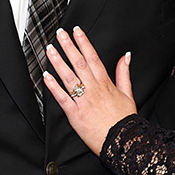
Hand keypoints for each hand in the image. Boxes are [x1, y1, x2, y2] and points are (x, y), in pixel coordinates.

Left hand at [43, 26, 137, 154]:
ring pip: (68, 77)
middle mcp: (93, 89)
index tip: (76, 31)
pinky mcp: (75, 114)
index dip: (84, 42)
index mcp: (105, 83)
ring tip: (50, 49)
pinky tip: (46, 76)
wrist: (123, 142)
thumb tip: (126, 56)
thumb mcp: (128, 94)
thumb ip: (124, 73)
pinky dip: (53, 86)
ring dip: (58, 61)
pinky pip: (62, 97)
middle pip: (79, 63)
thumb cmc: (124, 121)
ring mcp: (83, 101)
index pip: (92, 58)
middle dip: (68, 46)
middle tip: (59, 34)